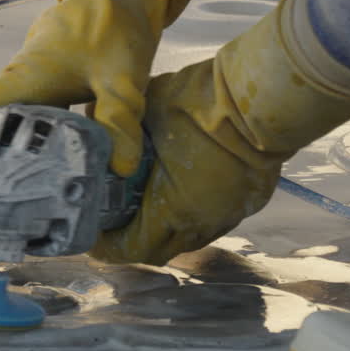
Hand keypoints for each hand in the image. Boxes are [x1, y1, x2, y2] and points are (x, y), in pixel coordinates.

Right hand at [0, 0, 223, 179]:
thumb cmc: (113, 26)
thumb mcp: (121, 75)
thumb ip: (120, 118)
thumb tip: (119, 171)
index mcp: (25, 78)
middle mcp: (20, 85)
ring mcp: (32, 89)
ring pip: (2, 128)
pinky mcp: (48, 94)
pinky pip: (26, 126)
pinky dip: (23, 153)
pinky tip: (35, 180)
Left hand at [91, 0, 349, 264]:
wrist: (261, 97)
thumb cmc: (199, 103)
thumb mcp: (146, 111)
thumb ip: (117, 129)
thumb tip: (88, 125)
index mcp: (170, 210)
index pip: (130, 249)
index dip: (107, 247)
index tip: (93, 234)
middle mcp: (199, 224)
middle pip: (156, 253)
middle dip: (131, 244)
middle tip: (113, 224)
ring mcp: (225, 217)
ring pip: (186, 242)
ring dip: (162, 233)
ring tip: (144, 212)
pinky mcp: (244, 205)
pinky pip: (209, 224)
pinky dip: (188, 220)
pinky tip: (179, 199)